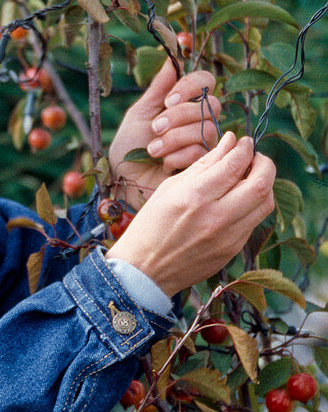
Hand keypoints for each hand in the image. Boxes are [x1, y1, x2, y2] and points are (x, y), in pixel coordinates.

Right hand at [107, 132, 275, 296]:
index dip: (244, 148)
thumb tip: (229, 142)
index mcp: (194, 196)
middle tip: (254, 158)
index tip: (243, 142)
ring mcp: (227, 236)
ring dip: (264, 185)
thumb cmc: (150, 224)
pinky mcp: (232, 250)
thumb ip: (203, 165)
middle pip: (261, 183)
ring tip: (250, 178)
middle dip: (264, 163)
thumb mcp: (169, 187)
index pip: (234, 164)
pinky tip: (239, 200)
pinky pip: (254, 221)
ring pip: (265, 203)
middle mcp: (215, 216)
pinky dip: (252, 205)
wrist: (145, 269)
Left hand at [108, 60, 220, 209]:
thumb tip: (172, 59)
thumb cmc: (129, 148)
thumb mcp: (139, 113)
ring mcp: (205, 143)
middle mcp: (199, 121)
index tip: (168, 100)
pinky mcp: (206, 165)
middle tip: (155, 128)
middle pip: (210, 105)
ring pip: (207, 129)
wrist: (125, 180)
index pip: (205, 81)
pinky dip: (177, 156)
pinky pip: (202, 151)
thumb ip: (157, 88)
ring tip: (153, 149)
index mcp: (183, 104)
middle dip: (178, 116)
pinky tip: (164, 164)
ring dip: (174, 138)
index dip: (191, 87)